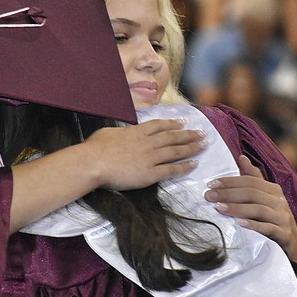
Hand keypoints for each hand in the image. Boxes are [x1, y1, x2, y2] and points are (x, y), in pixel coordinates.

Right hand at [85, 119, 205, 191]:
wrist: (93, 163)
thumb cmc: (95, 148)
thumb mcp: (108, 133)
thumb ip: (120, 132)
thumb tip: (122, 133)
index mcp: (136, 132)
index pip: (159, 126)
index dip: (173, 124)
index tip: (184, 122)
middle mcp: (147, 143)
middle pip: (173, 137)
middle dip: (189, 135)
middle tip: (203, 133)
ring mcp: (150, 158)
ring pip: (176, 151)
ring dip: (192, 148)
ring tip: (204, 145)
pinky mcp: (150, 174)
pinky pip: (171, 170)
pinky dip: (184, 167)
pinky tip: (194, 164)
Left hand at [204, 155, 296, 262]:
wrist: (290, 246)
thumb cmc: (272, 220)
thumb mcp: (265, 198)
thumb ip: (254, 178)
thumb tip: (241, 157)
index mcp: (273, 190)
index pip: (250, 181)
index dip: (230, 181)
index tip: (210, 184)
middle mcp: (280, 201)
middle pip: (252, 193)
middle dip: (228, 193)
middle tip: (209, 196)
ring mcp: (283, 218)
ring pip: (258, 209)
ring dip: (237, 208)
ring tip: (219, 208)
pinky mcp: (284, 234)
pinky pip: (268, 228)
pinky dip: (254, 225)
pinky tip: (239, 224)